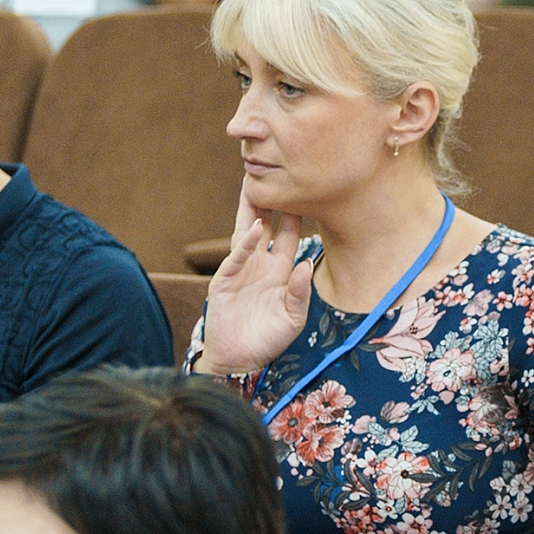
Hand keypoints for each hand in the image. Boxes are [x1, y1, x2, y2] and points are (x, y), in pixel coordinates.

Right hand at [198, 184, 313, 375]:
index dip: (297, 215)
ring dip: (251, 210)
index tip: (307, 190)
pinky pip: (237, 257)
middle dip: (272, 201)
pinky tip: (255, 228)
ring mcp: (242, 270)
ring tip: (254, 184)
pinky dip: (246, 243)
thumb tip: (308, 263)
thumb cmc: (269, 340)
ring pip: (247, 233)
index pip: (292, 235)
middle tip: (278, 173)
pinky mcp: (224, 280)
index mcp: (282, 271)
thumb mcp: (293, 318)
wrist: (240, 360)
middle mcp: (262, 264)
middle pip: (268, 225)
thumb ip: (300, 292)